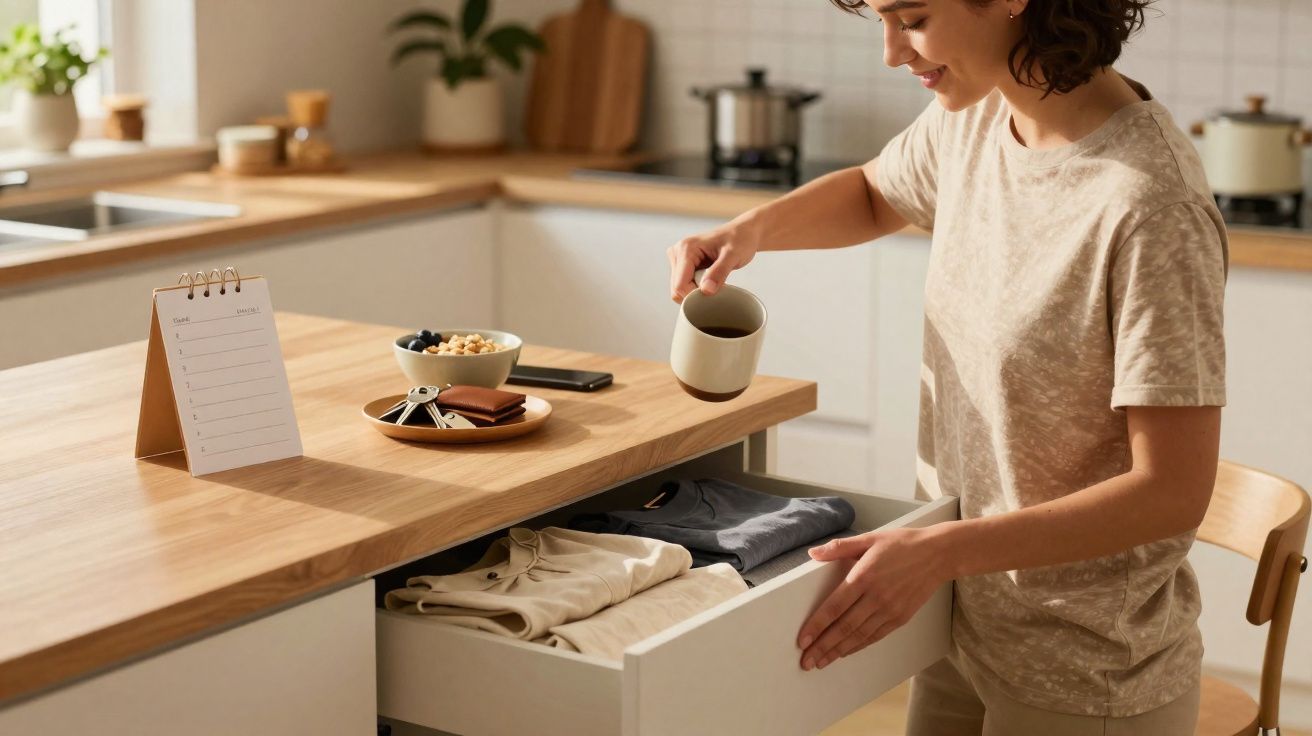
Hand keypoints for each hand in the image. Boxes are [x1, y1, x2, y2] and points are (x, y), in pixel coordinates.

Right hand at [666, 218, 760, 302]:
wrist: (744, 232)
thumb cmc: (740, 239)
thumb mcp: (733, 255)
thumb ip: (719, 272)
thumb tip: (706, 290)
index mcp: (686, 248)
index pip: (679, 285)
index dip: (695, 296)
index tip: (715, 294)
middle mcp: (677, 252)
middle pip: (677, 288)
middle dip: (696, 293)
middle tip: (717, 284)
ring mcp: (678, 258)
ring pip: (680, 288)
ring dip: (697, 290)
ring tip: (715, 278)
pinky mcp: (683, 264)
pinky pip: (685, 285)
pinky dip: (697, 287)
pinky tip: (710, 279)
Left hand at [796, 526, 952, 670]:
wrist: (938, 555)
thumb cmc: (902, 543)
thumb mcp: (870, 538)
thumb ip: (840, 548)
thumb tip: (813, 553)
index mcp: (864, 576)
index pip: (835, 607)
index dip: (817, 626)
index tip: (802, 640)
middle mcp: (876, 597)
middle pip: (844, 627)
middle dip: (823, 646)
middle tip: (807, 661)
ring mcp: (890, 610)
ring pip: (859, 636)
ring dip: (838, 651)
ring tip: (822, 662)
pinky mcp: (901, 617)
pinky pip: (876, 636)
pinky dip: (859, 646)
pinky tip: (845, 651)